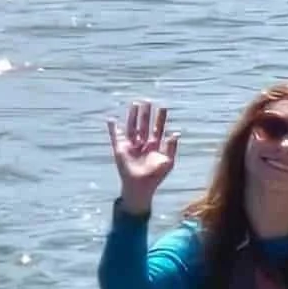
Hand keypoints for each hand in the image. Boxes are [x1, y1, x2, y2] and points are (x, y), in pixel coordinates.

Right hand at [107, 100, 178, 215]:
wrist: (141, 187)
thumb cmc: (155, 177)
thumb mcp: (168, 162)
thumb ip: (172, 147)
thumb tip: (176, 133)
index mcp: (155, 146)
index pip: (158, 129)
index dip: (160, 118)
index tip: (162, 107)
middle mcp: (143, 144)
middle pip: (144, 125)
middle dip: (146, 114)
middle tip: (147, 101)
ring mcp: (131, 145)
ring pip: (132, 127)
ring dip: (133, 116)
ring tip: (134, 104)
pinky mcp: (120, 149)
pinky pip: (115, 136)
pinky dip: (112, 128)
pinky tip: (111, 119)